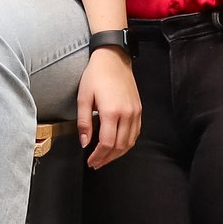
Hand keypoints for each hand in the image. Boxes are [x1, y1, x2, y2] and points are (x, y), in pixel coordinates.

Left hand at [76, 46, 140, 169]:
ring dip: (117, 154)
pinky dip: (127, 143)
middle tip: (96, 163)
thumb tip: (85, 142)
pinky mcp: (139, 109)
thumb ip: (84, 122)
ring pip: (129, 142)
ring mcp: (135, 112)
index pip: (106, 143)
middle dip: (106, 158)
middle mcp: (127, 114)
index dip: (98, 156)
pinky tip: (118, 146)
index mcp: (111, 112)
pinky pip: (136, 133)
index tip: (91, 161)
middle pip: (119, 146)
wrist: (113, 59)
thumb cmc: (96, 75)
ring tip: (105, 158)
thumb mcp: (83, 97)